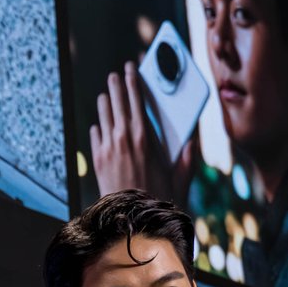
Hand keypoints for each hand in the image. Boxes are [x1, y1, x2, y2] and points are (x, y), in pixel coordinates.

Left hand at [90, 61, 194, 202]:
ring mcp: (108, 148)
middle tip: (115, 75)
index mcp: (145, 136)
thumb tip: (192, 142)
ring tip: (105, 93)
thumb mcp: (179, 177)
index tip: (131, 69)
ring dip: (105, 102)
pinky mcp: (97, 160)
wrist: (131, 217)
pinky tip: (99, 124)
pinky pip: (95, 135)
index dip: (134, 82)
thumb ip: (187, 158)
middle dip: (117, 85)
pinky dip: (98, 127)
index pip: (138, 100)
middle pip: (118, 103)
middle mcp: (124, 138)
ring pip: (104, 116)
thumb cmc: (158, 197)